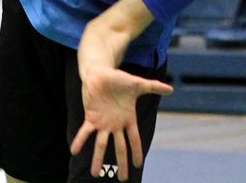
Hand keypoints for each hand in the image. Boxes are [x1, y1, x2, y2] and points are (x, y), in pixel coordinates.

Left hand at [71, 66, 172, 181]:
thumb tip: (171, 89)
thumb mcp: (138, 84)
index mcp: (128, 119)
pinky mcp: (91, 118)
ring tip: (94, 173)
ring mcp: (103, 123)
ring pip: (101, 144)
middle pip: (120, 147)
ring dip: (97, 158)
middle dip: (121, 163)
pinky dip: (80, 141)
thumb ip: (153, 87)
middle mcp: (116, 125)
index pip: (134, 139)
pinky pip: (85, 132)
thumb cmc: (119, 80)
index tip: (139, 165)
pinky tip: (74, 150)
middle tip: (123, 179)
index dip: (137, 152)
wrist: (101, 73)